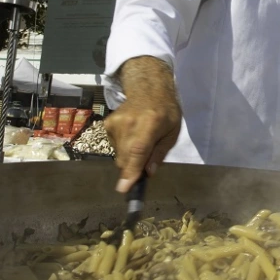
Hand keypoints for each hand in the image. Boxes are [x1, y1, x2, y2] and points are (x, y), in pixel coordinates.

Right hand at [104, 57, 182, 192]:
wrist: (148, 90)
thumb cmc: (166, 112)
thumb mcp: (172, 133)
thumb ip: (160, 153)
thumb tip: (148, 173)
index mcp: (150, 124)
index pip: (138, 151)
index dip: (131, 171)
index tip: (123, 189)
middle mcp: (129, 123)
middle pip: (125, 158)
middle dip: (133, 168)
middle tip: (145, 164)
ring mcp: (115, 123)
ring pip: (119, 155)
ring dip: (129, 157)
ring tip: (141, 141)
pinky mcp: (107, 124)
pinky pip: (114, 147)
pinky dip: (123, 147)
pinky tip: (131, 135)